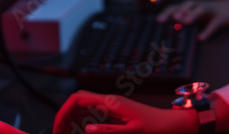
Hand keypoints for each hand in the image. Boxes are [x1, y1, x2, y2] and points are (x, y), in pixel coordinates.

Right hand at [53, 90, 197, 133]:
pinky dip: (81, 121)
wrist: (171, 124)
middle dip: (63, 115)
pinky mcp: (114, 112)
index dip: (62, 111)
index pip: (77, 99)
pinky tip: (79, 131)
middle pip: (77, 101)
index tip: (57, 128)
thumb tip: (86, 129)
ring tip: (64, 133)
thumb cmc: (156, 128)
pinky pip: (92, 113)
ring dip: (71, 119)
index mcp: (111, 103)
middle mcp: (108, 101)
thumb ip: (109, 131)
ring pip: (83, 107)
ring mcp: (111, 106)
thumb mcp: (132, 133)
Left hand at [157, 0, 228, 40]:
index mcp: (192, 5)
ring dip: (191, 15)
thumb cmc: (213, 11)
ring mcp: (211, 10)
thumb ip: (186, 18)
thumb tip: (172, 27)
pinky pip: (213, 25)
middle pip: (184, 6)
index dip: (166, 13)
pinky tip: (201, 38)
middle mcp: (199, 5)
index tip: (157, 21)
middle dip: (174, 13)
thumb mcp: (198, 13)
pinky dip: (207, 31)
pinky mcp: (221, 18)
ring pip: (199, 10)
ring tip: (183, 23)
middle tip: (163, 21)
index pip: (176, 7)